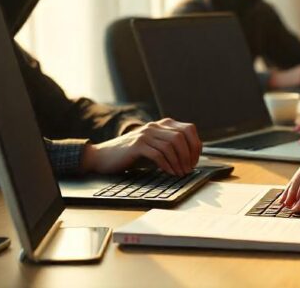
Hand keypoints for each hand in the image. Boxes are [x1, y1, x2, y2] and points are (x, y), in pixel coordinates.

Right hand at [81, 118, 200, 175]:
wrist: (103, 156)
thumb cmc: (131, 156)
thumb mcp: (153, 148)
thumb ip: (169, 148)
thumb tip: (190, 159)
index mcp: (161, 125)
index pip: (188, 129)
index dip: (195, 145)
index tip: (195, 160)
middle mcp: (155, 126)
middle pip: (181, 136)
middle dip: (189, 154)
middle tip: (189, 169)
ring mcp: (145, 134)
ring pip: (171, 145)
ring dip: (179, 161)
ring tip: (180, 173)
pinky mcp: (137, 145)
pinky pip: (158, 154)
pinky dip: (167, 165)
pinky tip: (169, 173)